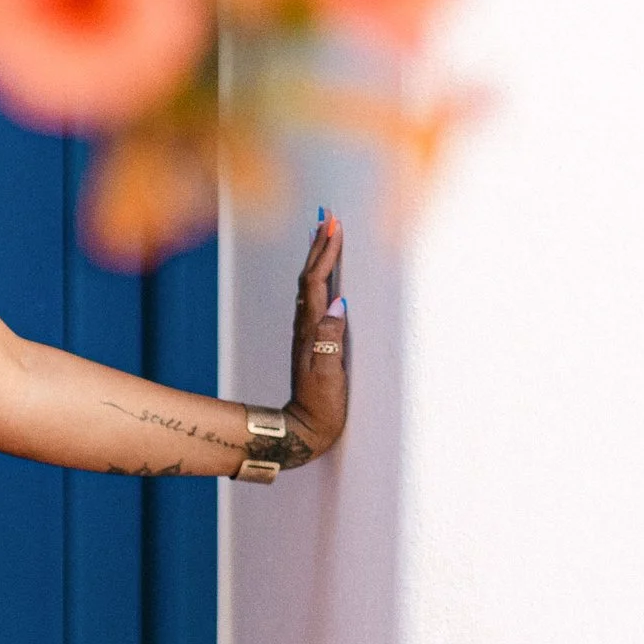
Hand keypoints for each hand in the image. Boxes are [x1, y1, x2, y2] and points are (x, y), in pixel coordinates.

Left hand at [284, 209, 348, 460]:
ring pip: (309, 284)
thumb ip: (332, 338)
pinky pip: (313, 297)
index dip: (325, 251)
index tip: (333, 224)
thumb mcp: (329, 374)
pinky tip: (323, 272)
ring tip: (323, 232)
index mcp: (310, 329)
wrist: (305, 429)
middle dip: (319, 243)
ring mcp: (307, 332)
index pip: (316, 281)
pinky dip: (319, 276)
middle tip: (326, 214)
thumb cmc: (321, 406)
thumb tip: (338, 302)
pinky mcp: (312, 339)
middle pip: (308, 275)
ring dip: (317, 256)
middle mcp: (305, 326)